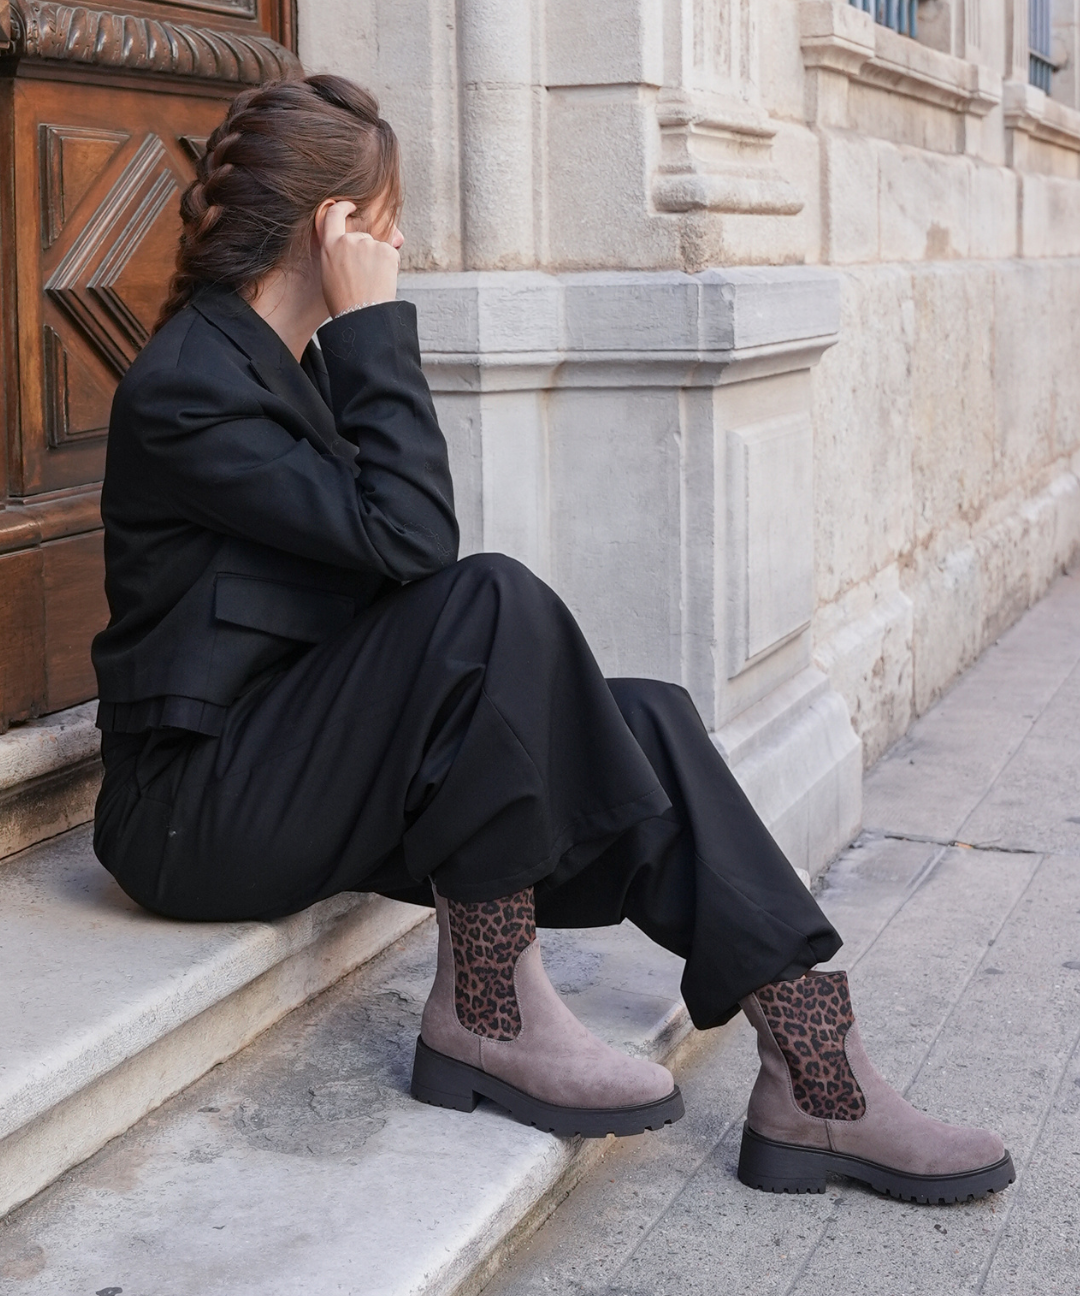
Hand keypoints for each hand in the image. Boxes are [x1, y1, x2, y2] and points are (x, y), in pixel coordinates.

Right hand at [316, 200, 399, 317]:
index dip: (343, 207)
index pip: (334, 214)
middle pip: (361, 238)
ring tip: (372, 283)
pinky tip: (383, 281)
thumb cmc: (344, 302)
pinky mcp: (385, 250)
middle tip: (365, 277)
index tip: (351, 205)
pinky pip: (391, 254)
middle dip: (366, 252)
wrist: (361, 315)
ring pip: (377, 247)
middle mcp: (348, 240)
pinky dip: (390, 266)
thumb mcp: (329, 274)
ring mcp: (368, 244)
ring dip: (378, 260)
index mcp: (330, 246)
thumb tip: (347, 248)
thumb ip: (336, 255)